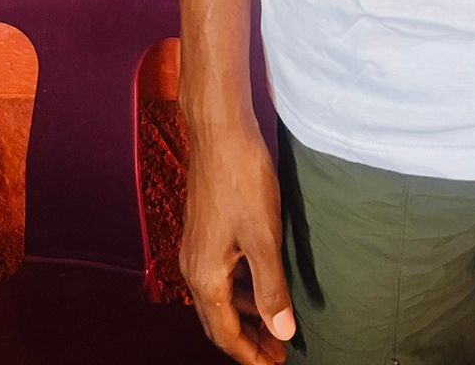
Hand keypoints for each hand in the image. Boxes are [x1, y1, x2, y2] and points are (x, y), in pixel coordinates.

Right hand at [179, 118, 296, 363]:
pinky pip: (221, 273)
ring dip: (246, 313)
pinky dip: (241, 287)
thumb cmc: (241, 180)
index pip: (224, 334)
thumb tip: (281, 334)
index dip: (249, 354)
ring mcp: (197, 247)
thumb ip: (272, 288)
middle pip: (218, 320)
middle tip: (276, 353)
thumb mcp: (264, 237)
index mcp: (204, 277)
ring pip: (220, 296)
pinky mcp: (204, 229)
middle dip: (247, 339)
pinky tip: (261, 282)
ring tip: (274, 324)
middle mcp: (193, 267)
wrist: (220, 132)